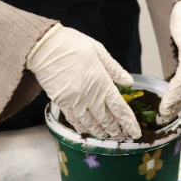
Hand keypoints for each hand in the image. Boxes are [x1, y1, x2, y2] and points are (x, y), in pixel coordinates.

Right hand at [25, 25, 139, 139]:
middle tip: (121, 136)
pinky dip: (81, 127)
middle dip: (115, 129)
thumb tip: (129, 82)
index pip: (120, 108)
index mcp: (102, 82)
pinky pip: (74, 120)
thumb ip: (114, 69)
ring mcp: (75, 101)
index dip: (129, 123)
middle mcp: (90, 96)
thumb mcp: (99, 50)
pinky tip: (86, 130)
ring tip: (106, 136)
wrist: (45, 46)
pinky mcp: (61, 103)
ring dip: (100, 131)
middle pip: (106, 119)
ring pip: (90, 123)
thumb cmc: (73, 44)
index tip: (135, 133)